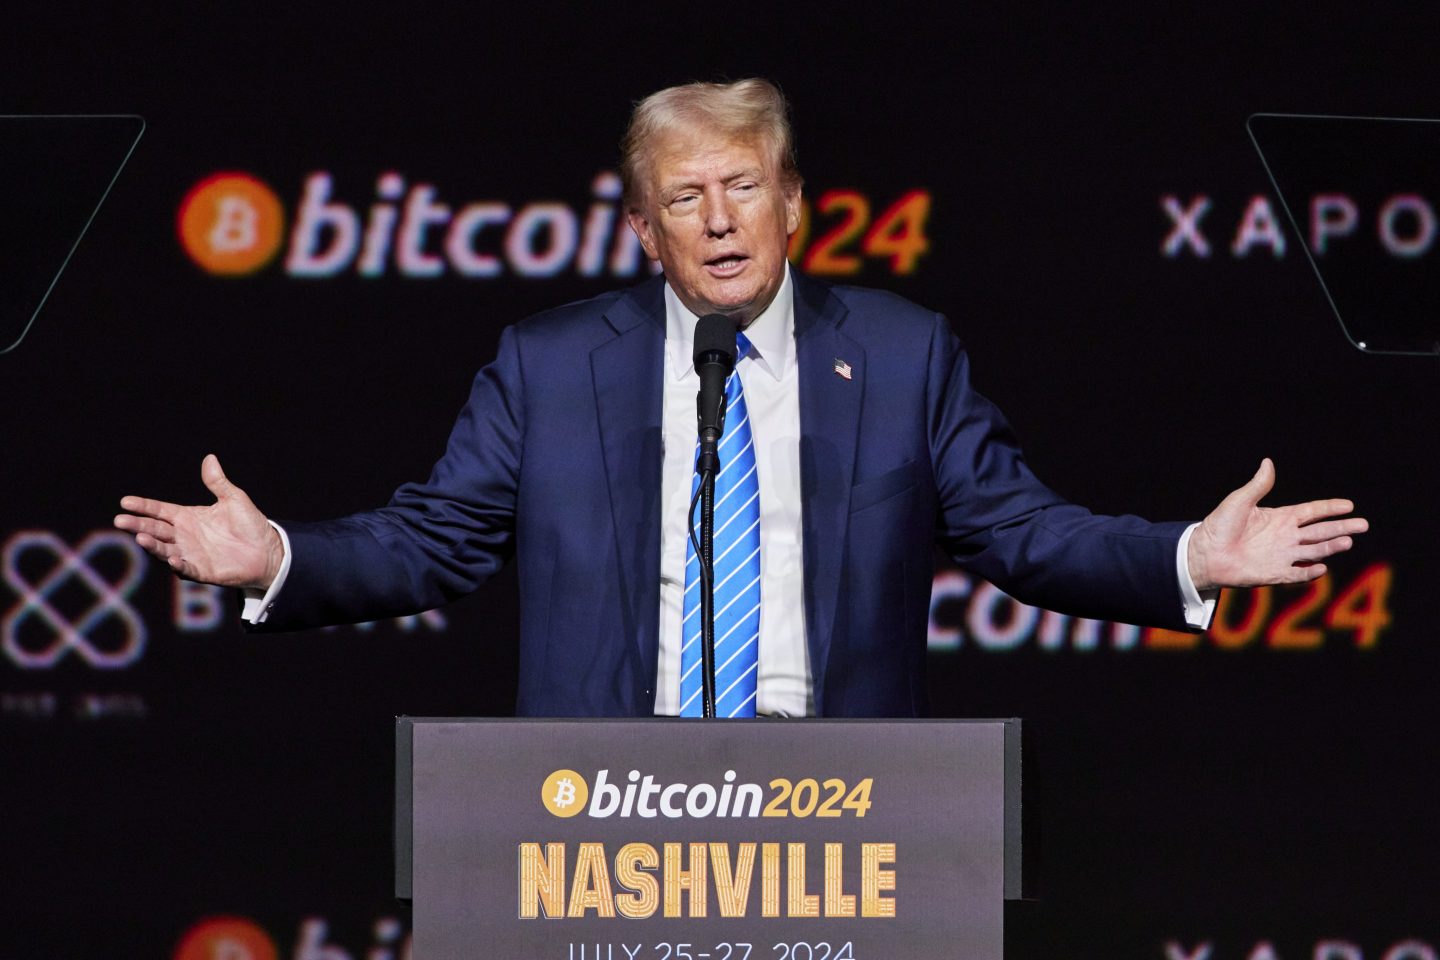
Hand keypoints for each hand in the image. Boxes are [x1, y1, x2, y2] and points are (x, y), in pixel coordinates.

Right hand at [113, 454, 283, 588]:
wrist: (268, 550)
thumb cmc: (250, 524)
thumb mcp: (234, 499)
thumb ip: (218, 482)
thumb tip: (210, 458)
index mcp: (188, 517)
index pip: (160, 510)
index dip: (143, 506)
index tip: (125, 501)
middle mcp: (184, 536)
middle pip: (155, 529)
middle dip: (138, 525)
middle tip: (121, 520)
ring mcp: (191, 554)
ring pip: (164, 549)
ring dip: (152, 545)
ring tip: (141, 537)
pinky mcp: (202, 571)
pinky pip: (186, 568)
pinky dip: (178, 564)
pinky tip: (172, 558)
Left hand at [1187, 458, 1367, 590]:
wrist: (1205, 553)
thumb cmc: (1219, 525)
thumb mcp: (1239, 501)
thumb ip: (1258, 485)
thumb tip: (1268, 462)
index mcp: (1280, 518)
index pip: (1312, 511)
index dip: (1330, 508)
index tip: (1350, 505)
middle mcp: (1286, 537)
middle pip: (1320, 531)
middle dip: (1341, 527)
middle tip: (1363, 524)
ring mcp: (1282, 555)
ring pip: (1314, 551)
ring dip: (1330, 547)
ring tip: (1347, 541)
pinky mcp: (1274, 573)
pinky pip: (1296, 574)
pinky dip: (1309, 572)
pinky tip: (1322, 567)